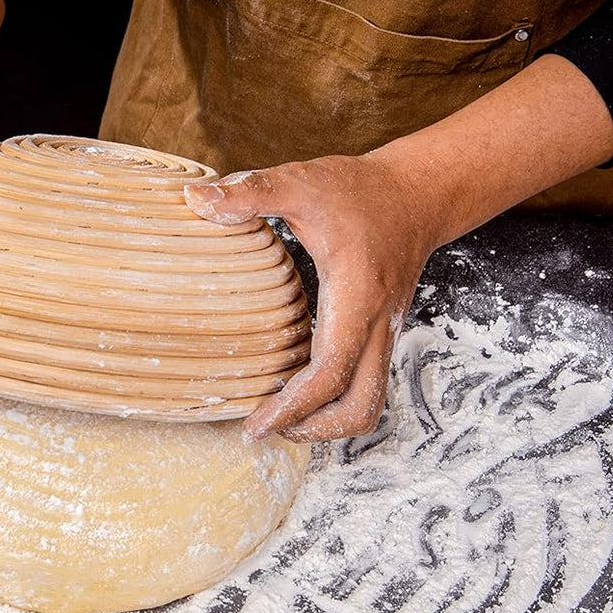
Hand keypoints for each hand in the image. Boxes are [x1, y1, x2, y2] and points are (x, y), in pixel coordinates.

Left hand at [185, 155, 434, 441]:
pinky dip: (332, 400)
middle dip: (313, 430)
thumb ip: (250, 192)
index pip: (330, 374)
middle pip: (359, 408)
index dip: (292, 408)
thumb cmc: (361, 191)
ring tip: (281, 419)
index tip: (256, 426)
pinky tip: (296, 389)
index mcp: (356, 299)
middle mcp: (376, 327)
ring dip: (327, 422)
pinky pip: (362, 385)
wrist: (419, 194)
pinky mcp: (380, 336)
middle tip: (265, 428)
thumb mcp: (302, 182)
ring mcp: (383, 335)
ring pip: (367, 404)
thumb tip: (194, 198)